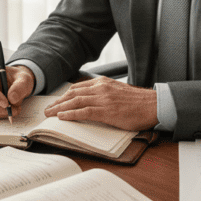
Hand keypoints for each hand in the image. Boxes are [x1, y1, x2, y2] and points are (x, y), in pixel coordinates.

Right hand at [0, 64, 34, 119]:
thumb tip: (12, 98)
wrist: (17, 83)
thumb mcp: (24, 79)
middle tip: (13, 109)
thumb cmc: (18, 78)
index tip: (6, 103)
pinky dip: (0, 114)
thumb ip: (20, 86)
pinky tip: (9, 110)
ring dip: (1, 112)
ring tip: (15, 109)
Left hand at [43, 77, 158, 130]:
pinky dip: (71, 114)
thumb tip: (93, 101)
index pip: (78, 87)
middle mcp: (101, 88)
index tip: (57, 101)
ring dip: (60, 108)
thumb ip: (105, 94)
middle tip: (48, 109)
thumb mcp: (118, 92)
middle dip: (58, 102)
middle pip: (73, 94)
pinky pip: (83, 112)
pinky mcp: (106, 111)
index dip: (65, 95)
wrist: (153, 105)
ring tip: (50, 114)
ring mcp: (103, 99)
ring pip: (75, 102)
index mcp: (103, 83)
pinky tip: (62, 117)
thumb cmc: (138, 102)